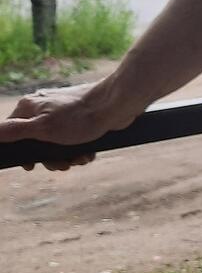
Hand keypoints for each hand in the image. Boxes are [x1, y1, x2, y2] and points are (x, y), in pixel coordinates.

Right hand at [0, 80, 139, 171]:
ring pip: (58, 143)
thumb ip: (15, 131)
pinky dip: (80, 149)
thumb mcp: (43, 128)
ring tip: (80, 159)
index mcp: (29, 107)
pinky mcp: (81, 119)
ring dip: (68, 156)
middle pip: (37, 141)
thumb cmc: (79, 116)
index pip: (12, 132)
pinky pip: (75, 139)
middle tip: (63, 165)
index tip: (32, 166)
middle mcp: (44, 107)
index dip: (22, 152)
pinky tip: (88, 154)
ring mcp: (64, 113)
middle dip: (51, 158)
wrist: (117, 105)